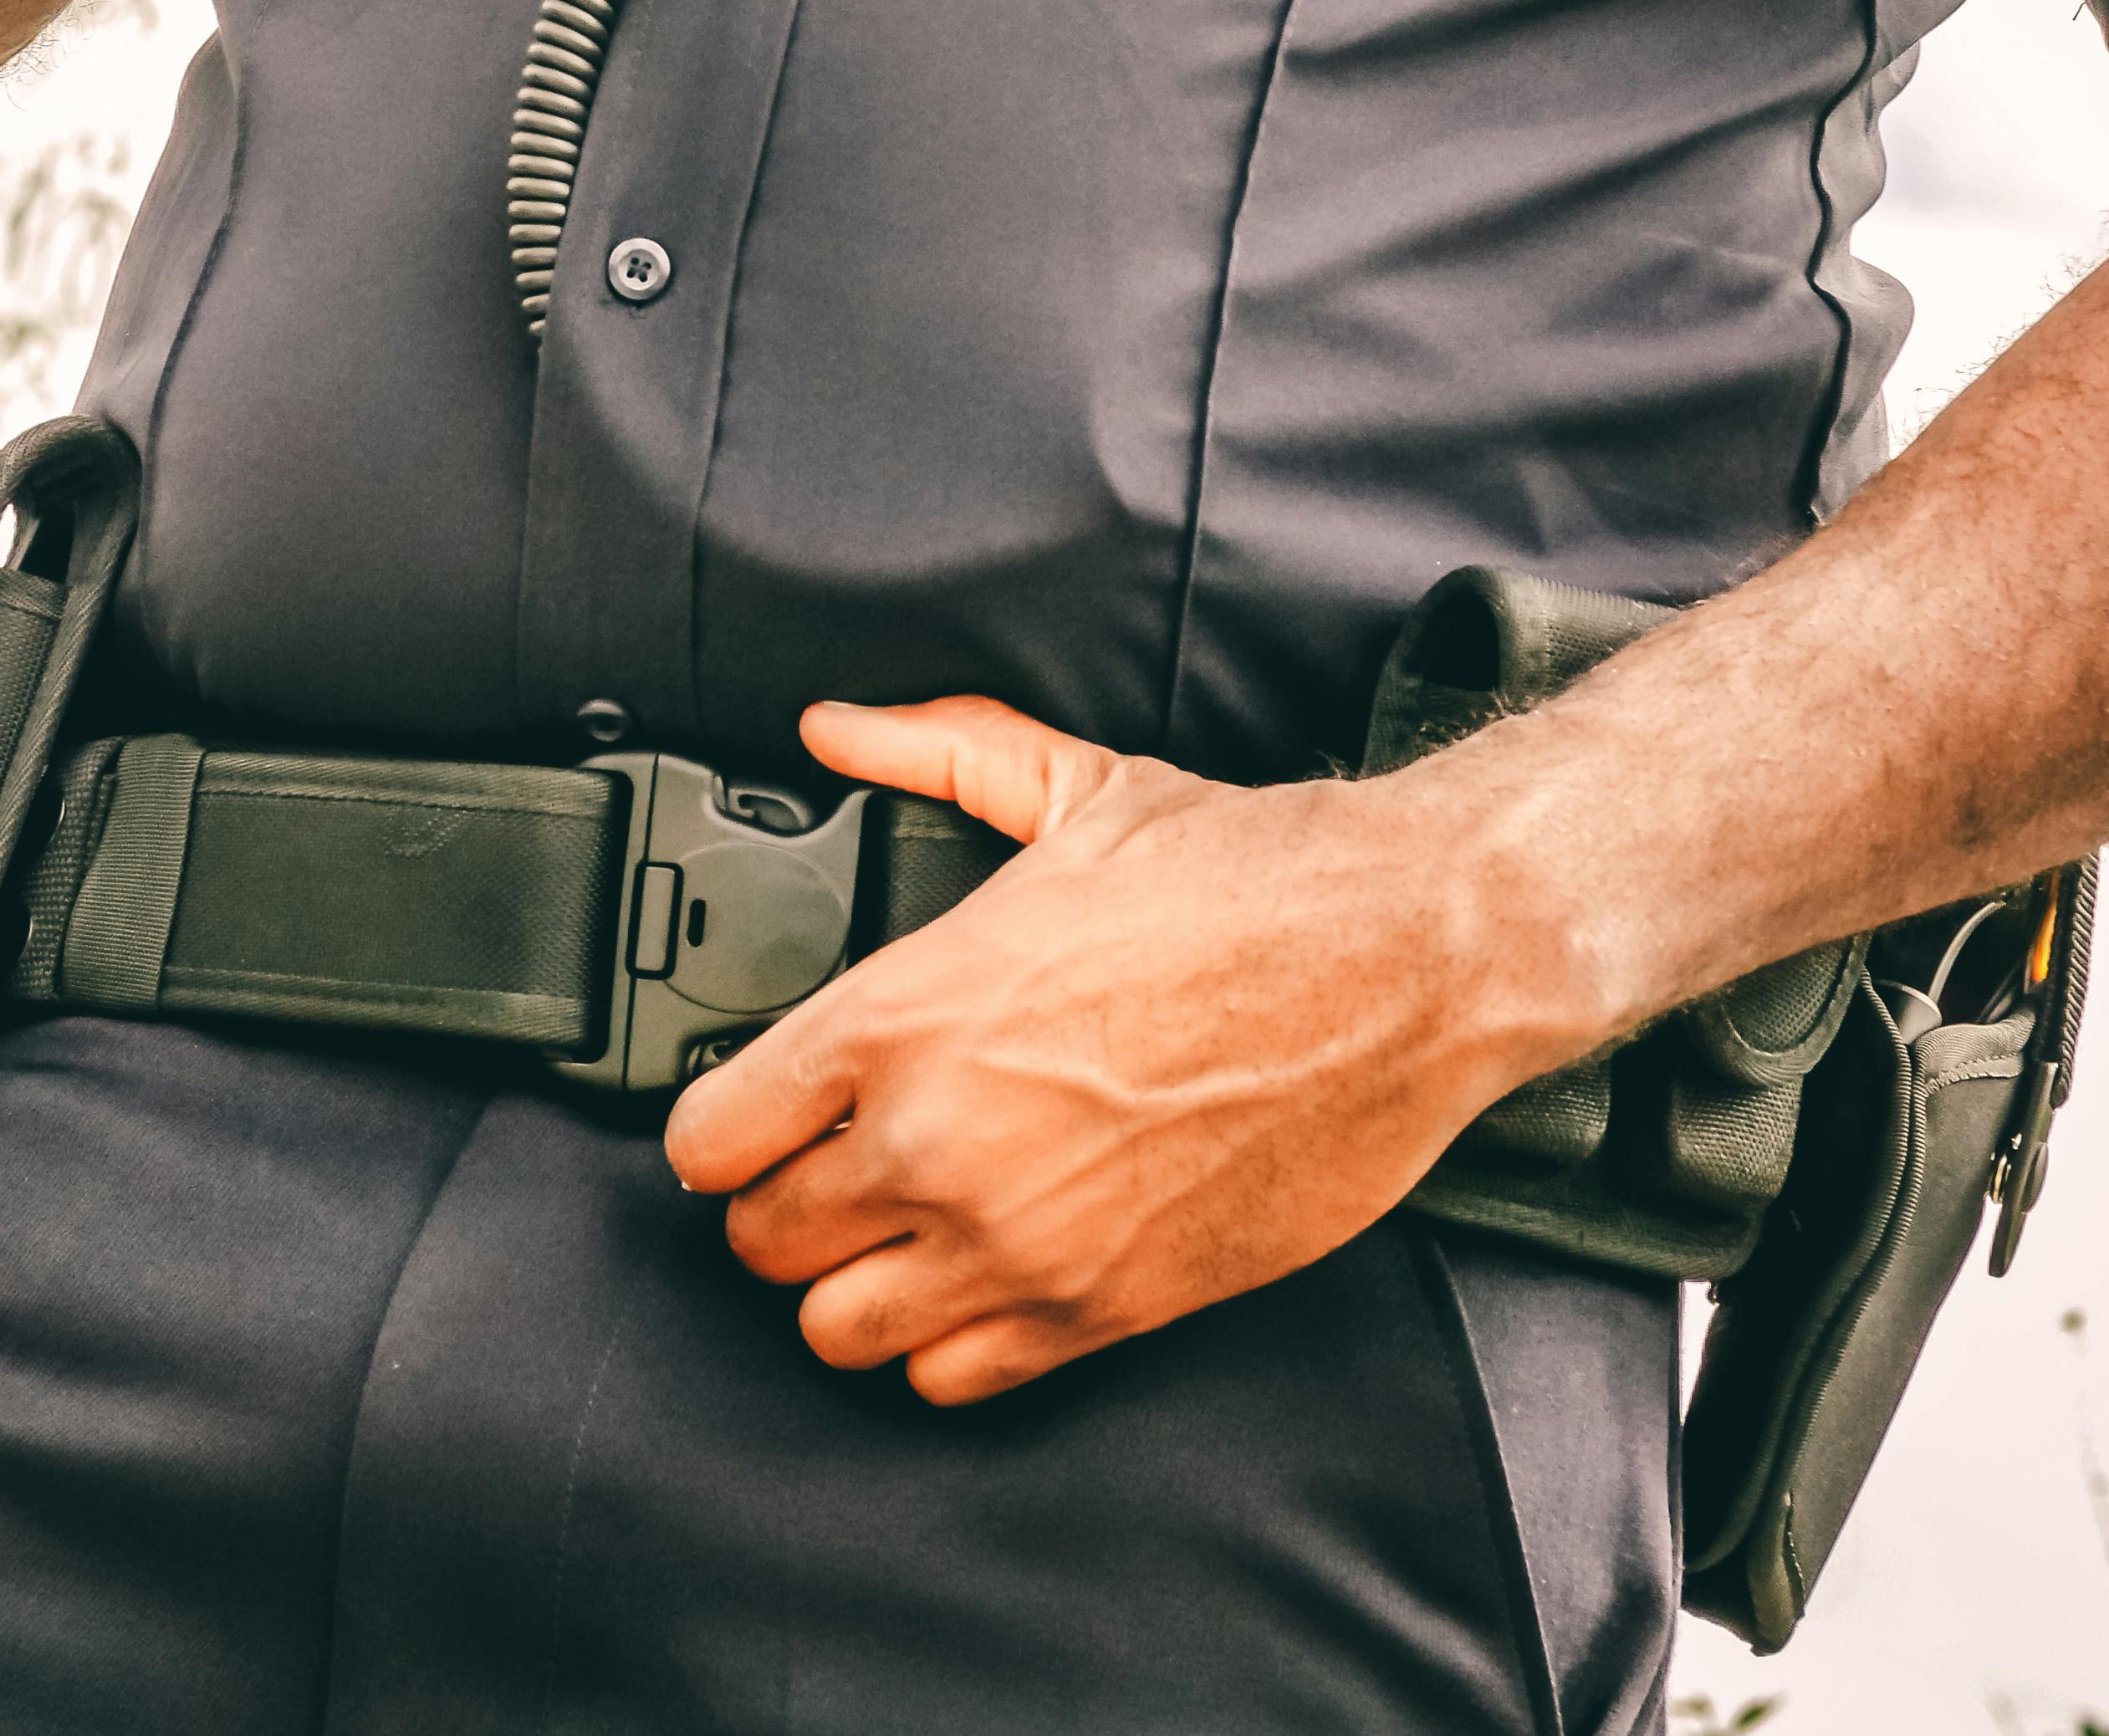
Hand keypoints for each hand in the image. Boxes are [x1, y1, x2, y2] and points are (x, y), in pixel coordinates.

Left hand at [663, 694, 1571, 1405]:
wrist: (1398, 963)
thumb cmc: (1247, 881)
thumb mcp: (1072, 784)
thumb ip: (933, 751)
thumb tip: (839, 728)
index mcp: (906, 1015)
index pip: (711, 1139)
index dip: (719, 1123)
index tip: (746, 1108)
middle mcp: (938, 1143)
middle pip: (760, 1245)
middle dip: (778, 1201)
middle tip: (823, 1160)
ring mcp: (1017, 1242)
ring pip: (839, 1329)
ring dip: (850, 1279)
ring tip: (891, 1223)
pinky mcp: (1102, 1310)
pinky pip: (953, 1379)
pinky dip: (945, 1339)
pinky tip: (974, 1272)